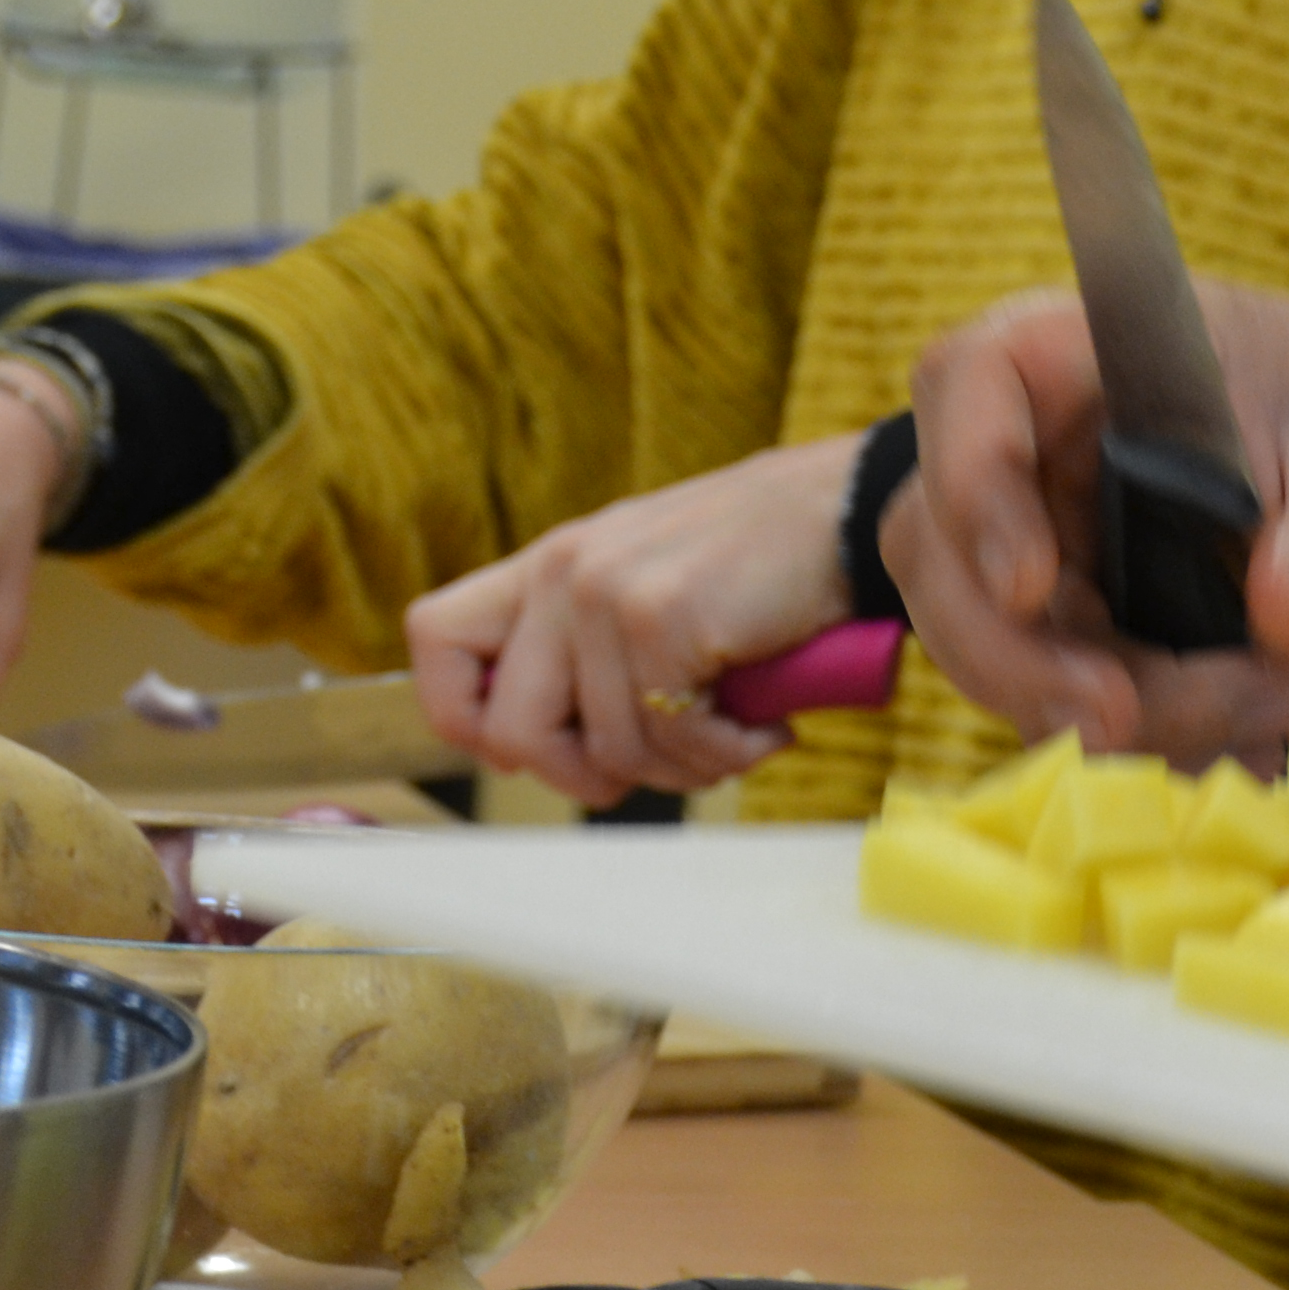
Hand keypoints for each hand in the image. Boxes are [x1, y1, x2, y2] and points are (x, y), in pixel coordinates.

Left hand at [401, 439, 857, 807]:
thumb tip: (561, 757)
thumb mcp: (647, 593)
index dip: (467, 717)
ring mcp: (606, 593)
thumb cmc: (761, 566)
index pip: (434, 640)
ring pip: (606, 751)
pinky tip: (764, 724)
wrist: (854, 511)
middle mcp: (562, 571)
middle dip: (583, 778)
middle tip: (655, 761)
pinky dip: (728, 754)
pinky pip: (671, 740)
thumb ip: (589, 652)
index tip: (543, 744)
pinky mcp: (662, 618)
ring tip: (734, 731)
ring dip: (682, 770)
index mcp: (548, 566)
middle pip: (508, 732)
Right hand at [884, 280, 1288, 770]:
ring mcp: (1065, 560)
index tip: (1035, 585)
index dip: (971, 476)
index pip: (976, 376)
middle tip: (1123, 721)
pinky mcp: (1093, 654)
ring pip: (995, 648)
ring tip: (1268, 711)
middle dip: (1020, 653)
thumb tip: (1285, 613)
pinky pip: (1058, 712)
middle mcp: (1059, 454)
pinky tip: (1253, 744)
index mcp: (1117, 354)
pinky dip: (1142, 747)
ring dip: (1105, 710)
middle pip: (944, 544)